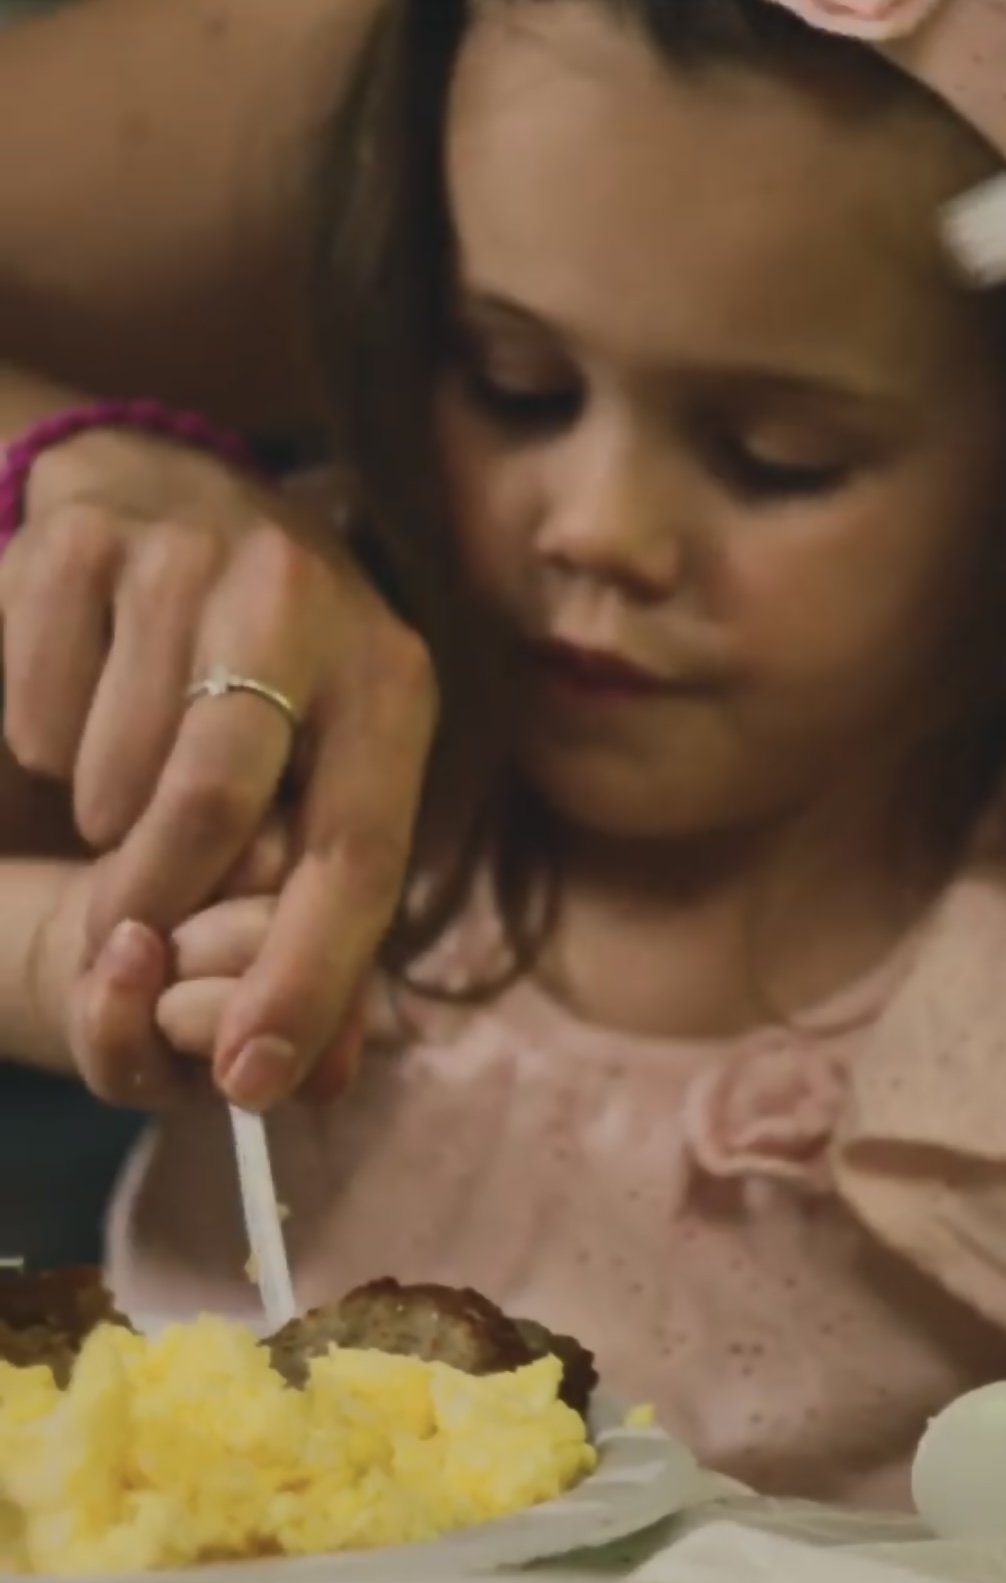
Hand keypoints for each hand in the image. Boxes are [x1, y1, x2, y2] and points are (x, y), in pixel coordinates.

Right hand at [0, 430, 435, 1107]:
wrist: (174, 500)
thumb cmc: (273, 675)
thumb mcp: (333, 767)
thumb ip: (332, 910)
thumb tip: (327, 1078)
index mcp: (389, 679)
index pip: (359, 849)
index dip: (309, 975)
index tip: (250, 1076)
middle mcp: (301, 602)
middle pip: (213, 802)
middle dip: (158, 899)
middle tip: (127, 934)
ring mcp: (185, 559)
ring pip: (111, 769)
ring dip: (102, 819)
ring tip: (127, 787)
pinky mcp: (81, 542)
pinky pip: (36, 708)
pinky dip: (46, 746)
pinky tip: (87, 711)